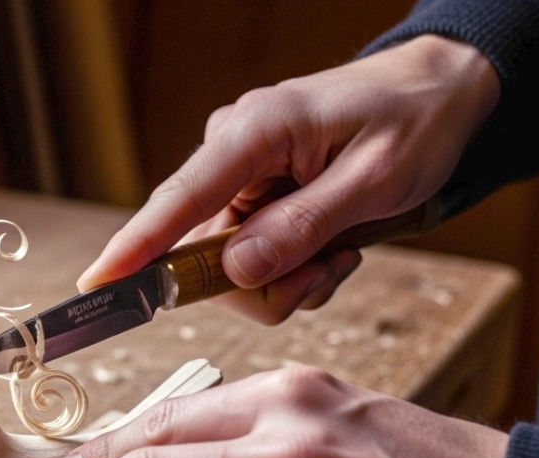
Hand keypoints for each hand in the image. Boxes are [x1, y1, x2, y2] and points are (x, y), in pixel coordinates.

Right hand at [80, 35, 499, 322]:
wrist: (440, 93)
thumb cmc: (416, 121)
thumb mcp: (376, 181)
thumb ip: (303, 227)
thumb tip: (236, 269)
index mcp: (255, 131)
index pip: (180, 197)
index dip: (137, 245)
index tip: (98, 281)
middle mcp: (234, 149)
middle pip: (204, 250)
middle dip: (262, 283)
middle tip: (326, 270)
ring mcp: (240, 173)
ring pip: (229, 263)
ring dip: (286, 278)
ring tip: (339, 252)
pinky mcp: (252, 192)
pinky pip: (249, 254)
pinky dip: (290, 268)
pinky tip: (329, 247)